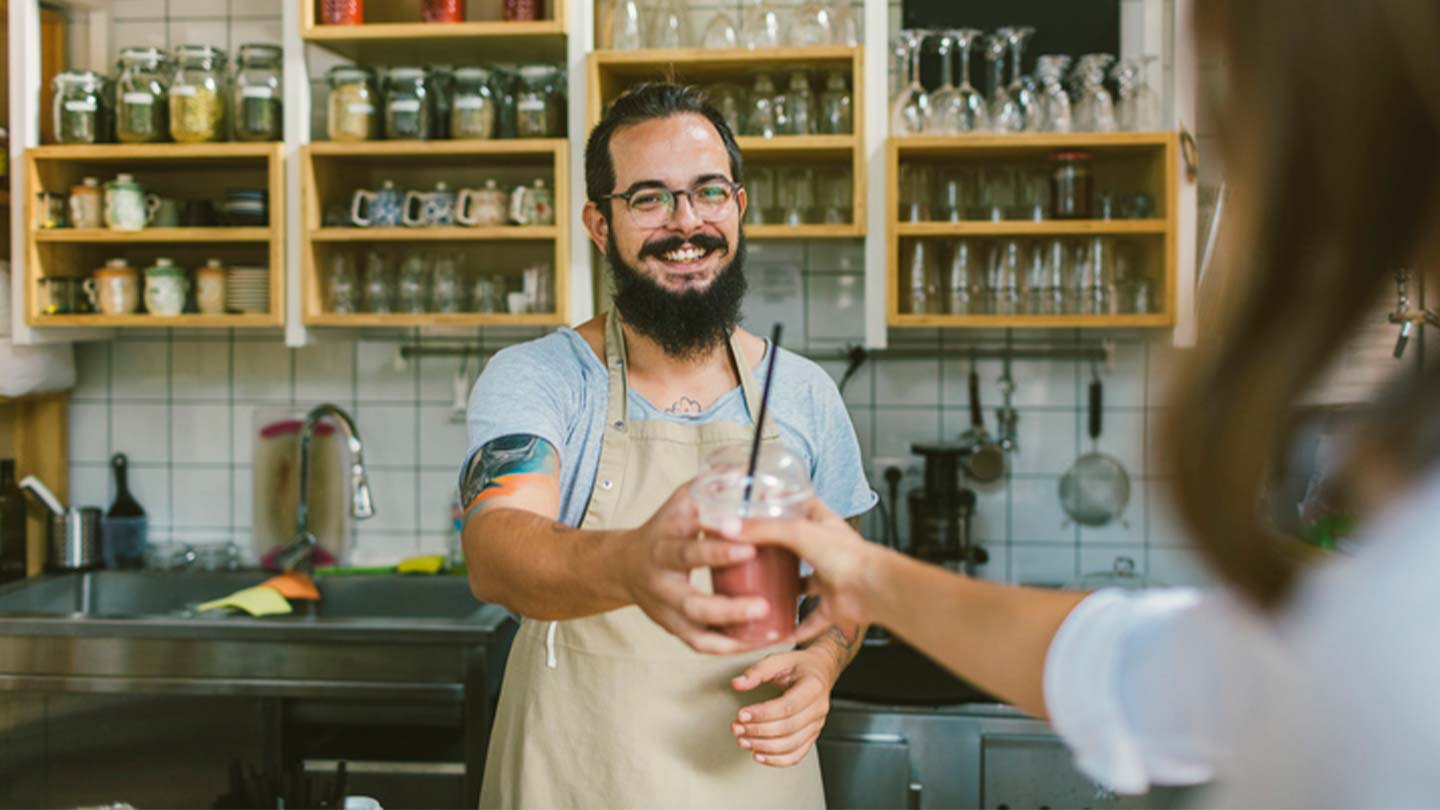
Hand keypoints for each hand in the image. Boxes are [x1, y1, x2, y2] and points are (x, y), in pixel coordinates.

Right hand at [622, 483, 771, 654]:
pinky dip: (726, 645)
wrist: (624, 566)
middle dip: (719, 559)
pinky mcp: (671, 625)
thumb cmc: (666, 530)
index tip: (738, 522)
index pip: (687, 522)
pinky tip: (754, 641)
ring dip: (729, 615)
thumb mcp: (682, 501)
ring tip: (764, 613)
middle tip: (753, 555)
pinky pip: (698, 641)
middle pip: (687, 562)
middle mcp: (662, 563)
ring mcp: (664, 598)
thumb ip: (714, 484)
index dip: (711, 523)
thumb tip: (752, 467)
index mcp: (668, 529)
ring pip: (693, 611)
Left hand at [731, 648, 835, 767]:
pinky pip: (796, 754)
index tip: (741, 714)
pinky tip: (758, 755)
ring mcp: (817, 725)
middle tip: (736, 728)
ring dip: (763, 746)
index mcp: (813, 686)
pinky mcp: (812, 736)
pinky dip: (776, 760)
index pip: (787, 706)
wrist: (819, 671)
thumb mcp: (779, 659)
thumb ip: (758, 671)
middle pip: (788, 728)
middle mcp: (818, 708)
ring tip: (742, 741)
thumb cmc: (798, 665)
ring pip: (791, 744)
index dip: (762, 714)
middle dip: (758, 731)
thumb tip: (737, 683)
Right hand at [740, 498, 880, 644]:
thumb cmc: (846, 554)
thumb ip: (763, 530)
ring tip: (757, 592)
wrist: (871, 588)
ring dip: (784, 590)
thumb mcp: (797, 532)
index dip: (783, 505)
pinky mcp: (832, 605)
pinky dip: (796, 627)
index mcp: (823, 524)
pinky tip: (777, 631)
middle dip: (776, 552)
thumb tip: (730, 528)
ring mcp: (829, 578)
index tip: (760, 508)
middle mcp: (826, 550)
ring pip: (802, 585)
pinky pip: (811, 620)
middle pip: (797, 548)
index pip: (802, 507)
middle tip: (749, 555)